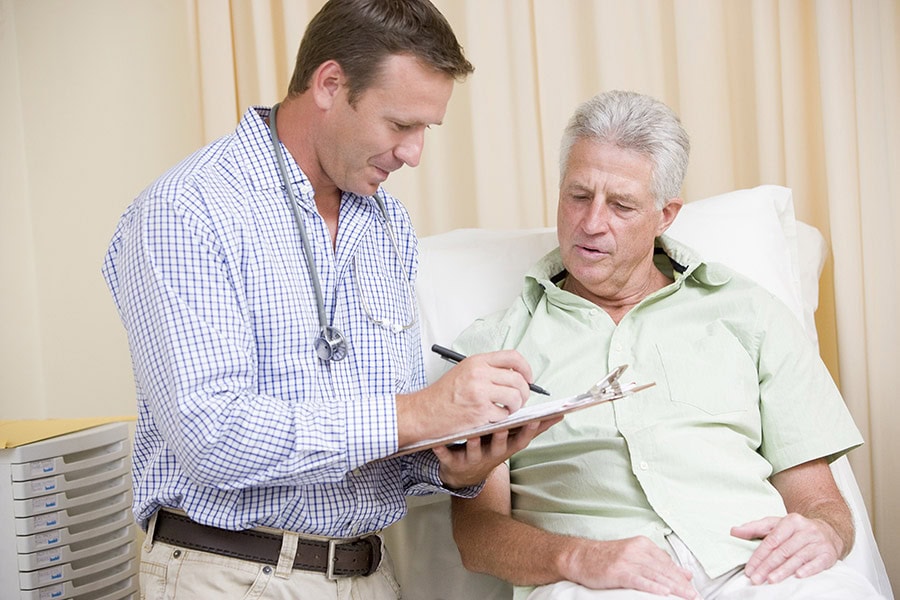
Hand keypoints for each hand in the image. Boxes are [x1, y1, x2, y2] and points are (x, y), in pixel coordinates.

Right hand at [396, 350, 534, 446]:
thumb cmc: (443, 394)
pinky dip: (502, 418)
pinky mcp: (480, 412)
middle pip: (518, 380)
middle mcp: (479, 374)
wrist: (424, 412)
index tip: (528, 378)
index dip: (526, 369)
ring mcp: (480, 393)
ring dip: (515, 406)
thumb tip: (515, 376)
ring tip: (507, 410)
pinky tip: (493, 418)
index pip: (513, 357)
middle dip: (524, 392)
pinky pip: (504, 414)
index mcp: (477, 361)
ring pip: (515, 397)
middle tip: (520, 400)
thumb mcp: (464, 371)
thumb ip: (488, 370)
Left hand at [433, 418, 560, 488]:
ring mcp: (473, 460)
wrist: (466, 473)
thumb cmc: (492, 449)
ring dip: (473, 443)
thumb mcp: (514, 441)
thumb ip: (534, 427)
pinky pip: (446, 457)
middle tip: (503, 425)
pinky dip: (442, 451)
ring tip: (472, 432)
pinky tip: (437, 444)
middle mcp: (492, 455)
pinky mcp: (453, 463)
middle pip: (499, 446)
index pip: (521, 438)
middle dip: (501, 437)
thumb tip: (560, 414)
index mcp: (507, 447)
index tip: (535, 418)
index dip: (528, 430)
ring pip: (473, 451)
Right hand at [565, 536, 699, 599]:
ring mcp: (627, 560)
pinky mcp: (618, 571)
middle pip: (664, 569)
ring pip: (656, 575)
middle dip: (681, 584)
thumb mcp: (634, 555)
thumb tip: (684, 573)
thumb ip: (659, 563)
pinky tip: (664, 593)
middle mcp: (637, 550)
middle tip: (695, 595)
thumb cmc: (606, 558)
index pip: (667, 562)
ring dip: (674, 588)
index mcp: (642, 544)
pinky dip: (653, 587)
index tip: (692, 588)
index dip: (681, 576)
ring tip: (687, 596)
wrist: (580, 556)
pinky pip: (639, 580)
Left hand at [732, 513, 843, 583]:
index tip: (749, 569)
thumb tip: (733, 531)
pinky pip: (817, 563)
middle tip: (756, 579)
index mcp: (791, 521)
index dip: (759, 556)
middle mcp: (805, 531)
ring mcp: (818, 542)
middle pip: (783, 551)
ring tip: (770, 580)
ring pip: (798, 558)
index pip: (771, 541)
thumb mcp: (776, 524)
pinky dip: (808, 570)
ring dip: (783, 571)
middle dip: (767, 566)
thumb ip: (755, 528)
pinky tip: (798, 576)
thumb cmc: (796, 530)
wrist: (829, 531)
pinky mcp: (828, 554)